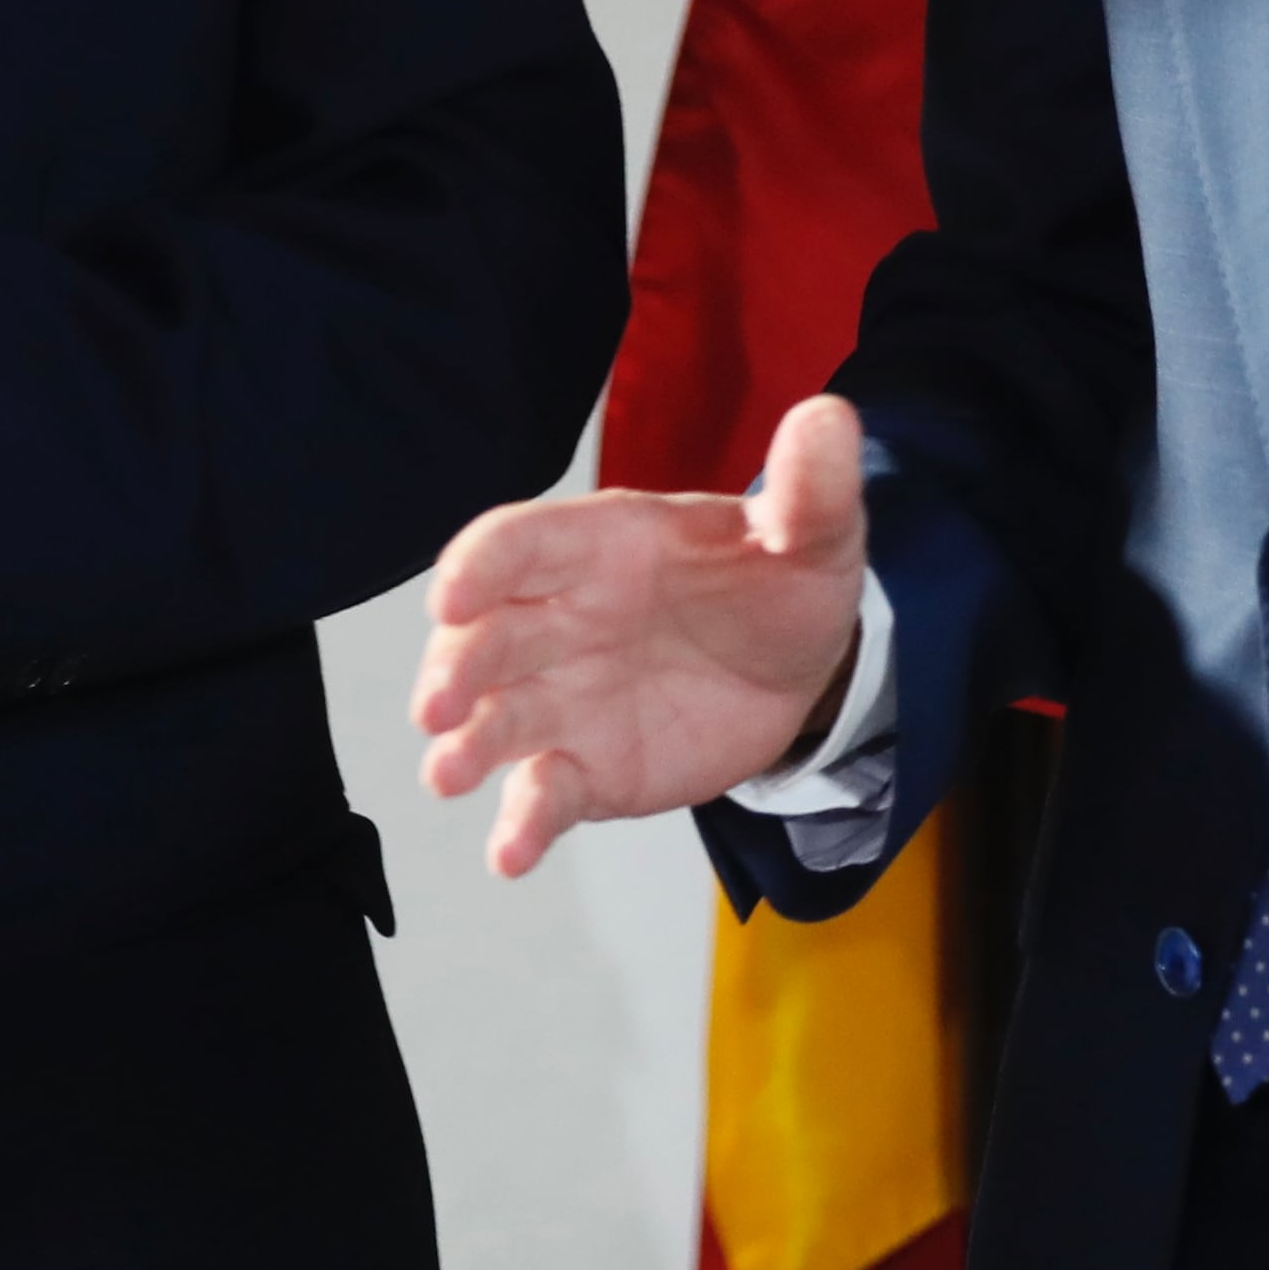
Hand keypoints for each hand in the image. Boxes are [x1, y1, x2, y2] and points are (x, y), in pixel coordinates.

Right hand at [414, 393, 873, 877]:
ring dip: (464, 746)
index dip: (478, 566)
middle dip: (453, 667)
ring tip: (448, 773)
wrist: (802, 669)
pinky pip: (542, 793)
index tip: (451, 596)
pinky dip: (520, 824)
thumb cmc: (779, 581)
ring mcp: (565, 699)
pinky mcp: (586, 769)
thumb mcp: (812, 533)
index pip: (519, 544)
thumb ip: (812, 486)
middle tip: (438, 704)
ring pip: (496, 720)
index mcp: (600, 546)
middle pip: (485, 638)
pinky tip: (510, 853)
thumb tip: (830, 415)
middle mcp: (561, 621)